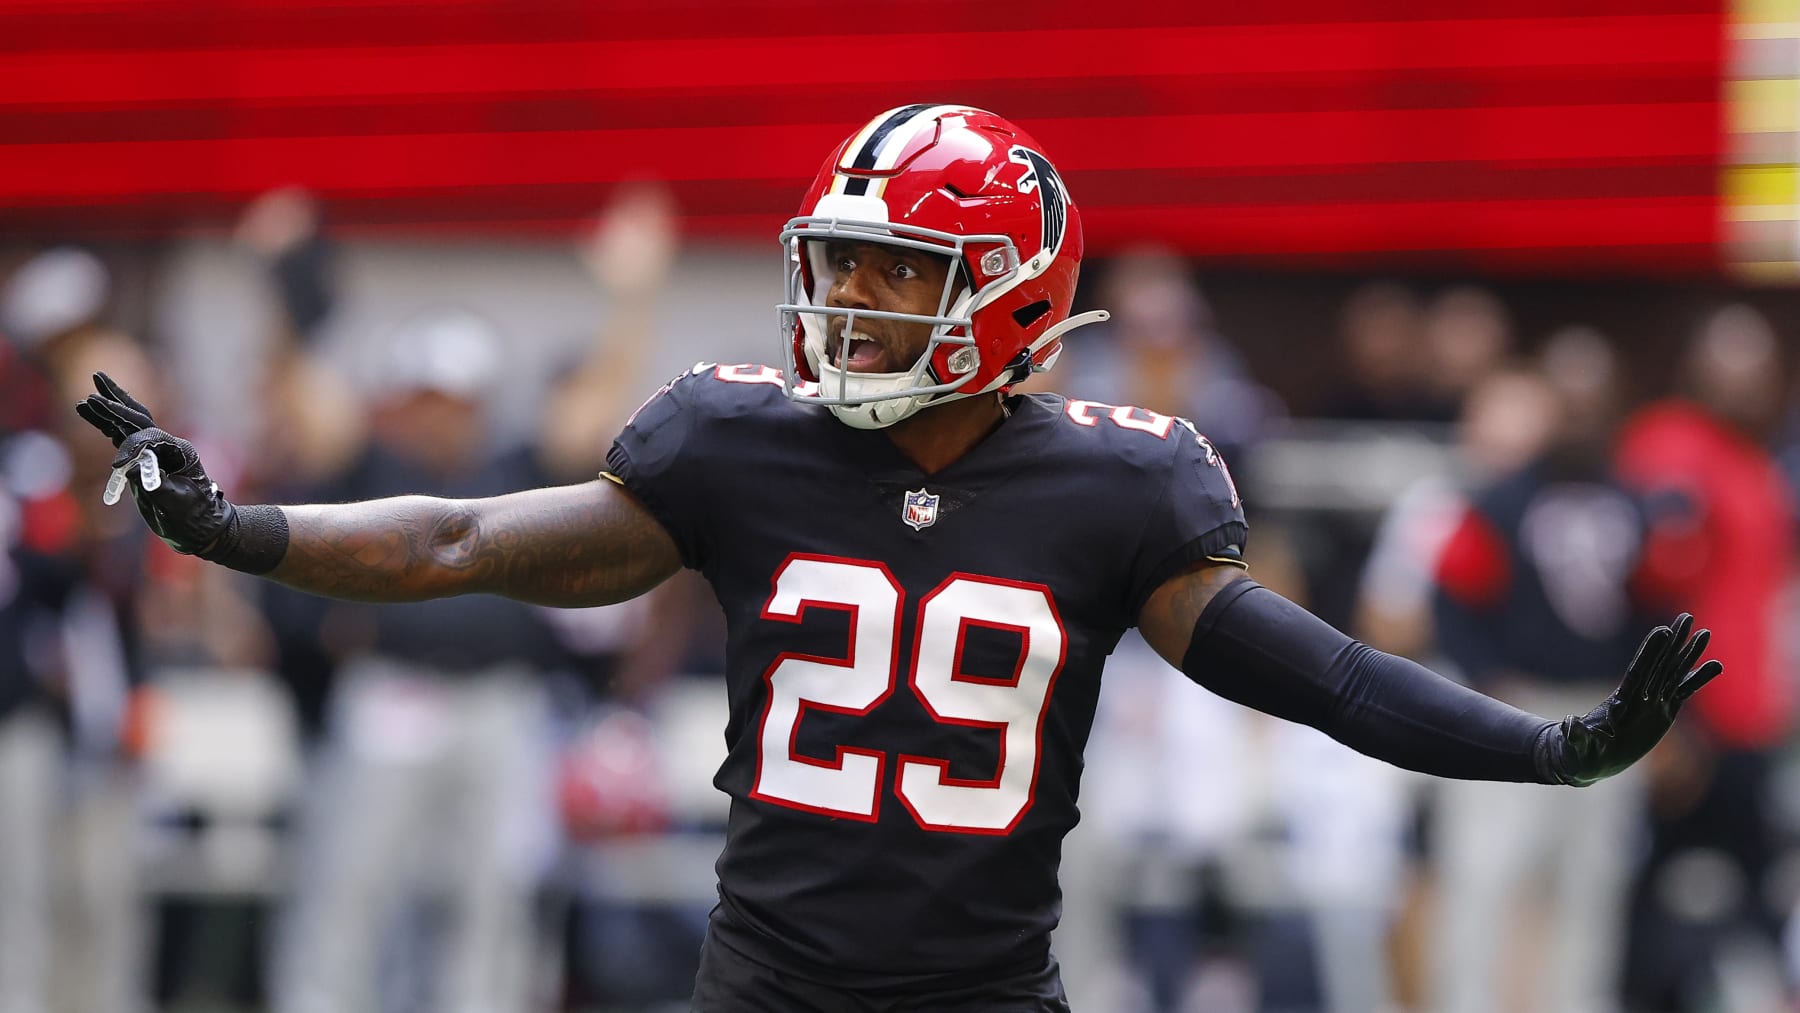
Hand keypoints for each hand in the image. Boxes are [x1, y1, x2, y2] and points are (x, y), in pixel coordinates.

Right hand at [74, 371, 233, 555]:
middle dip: (116, 401)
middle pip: (138, 417)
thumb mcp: (176, 504)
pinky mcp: (145, 462)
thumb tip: (131, 470)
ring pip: (129, 425)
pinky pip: (124, 439)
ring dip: (108, 409)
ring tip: (87, 396)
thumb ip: (156, 486)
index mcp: (180, 451)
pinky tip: (92, 415)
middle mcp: (168, 447)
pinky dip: (108, 427)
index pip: (149, 438)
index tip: (118, 467)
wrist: (203, 529)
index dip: (131, 449)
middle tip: (96, 379)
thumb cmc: (194, 518)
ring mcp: (156, 453)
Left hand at [1543, 614, 1723, 786]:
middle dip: (1673, 642)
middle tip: (1687, 617)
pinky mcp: (1662, 713)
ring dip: (1689, 654)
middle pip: (1659, 664)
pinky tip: (1715, 665)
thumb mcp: (1575, 745)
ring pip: (1673, 673)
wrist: (1589, 760)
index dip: (1650, 652)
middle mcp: (1638, 697)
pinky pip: (1683, 692)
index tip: (1663, 631)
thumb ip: (1575, 735)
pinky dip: (1698, 679)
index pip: (1638, 672)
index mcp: (1620, 701)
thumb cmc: (1578, 752)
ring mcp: (1652, 703)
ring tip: (1704, 633)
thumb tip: (1568, 723)